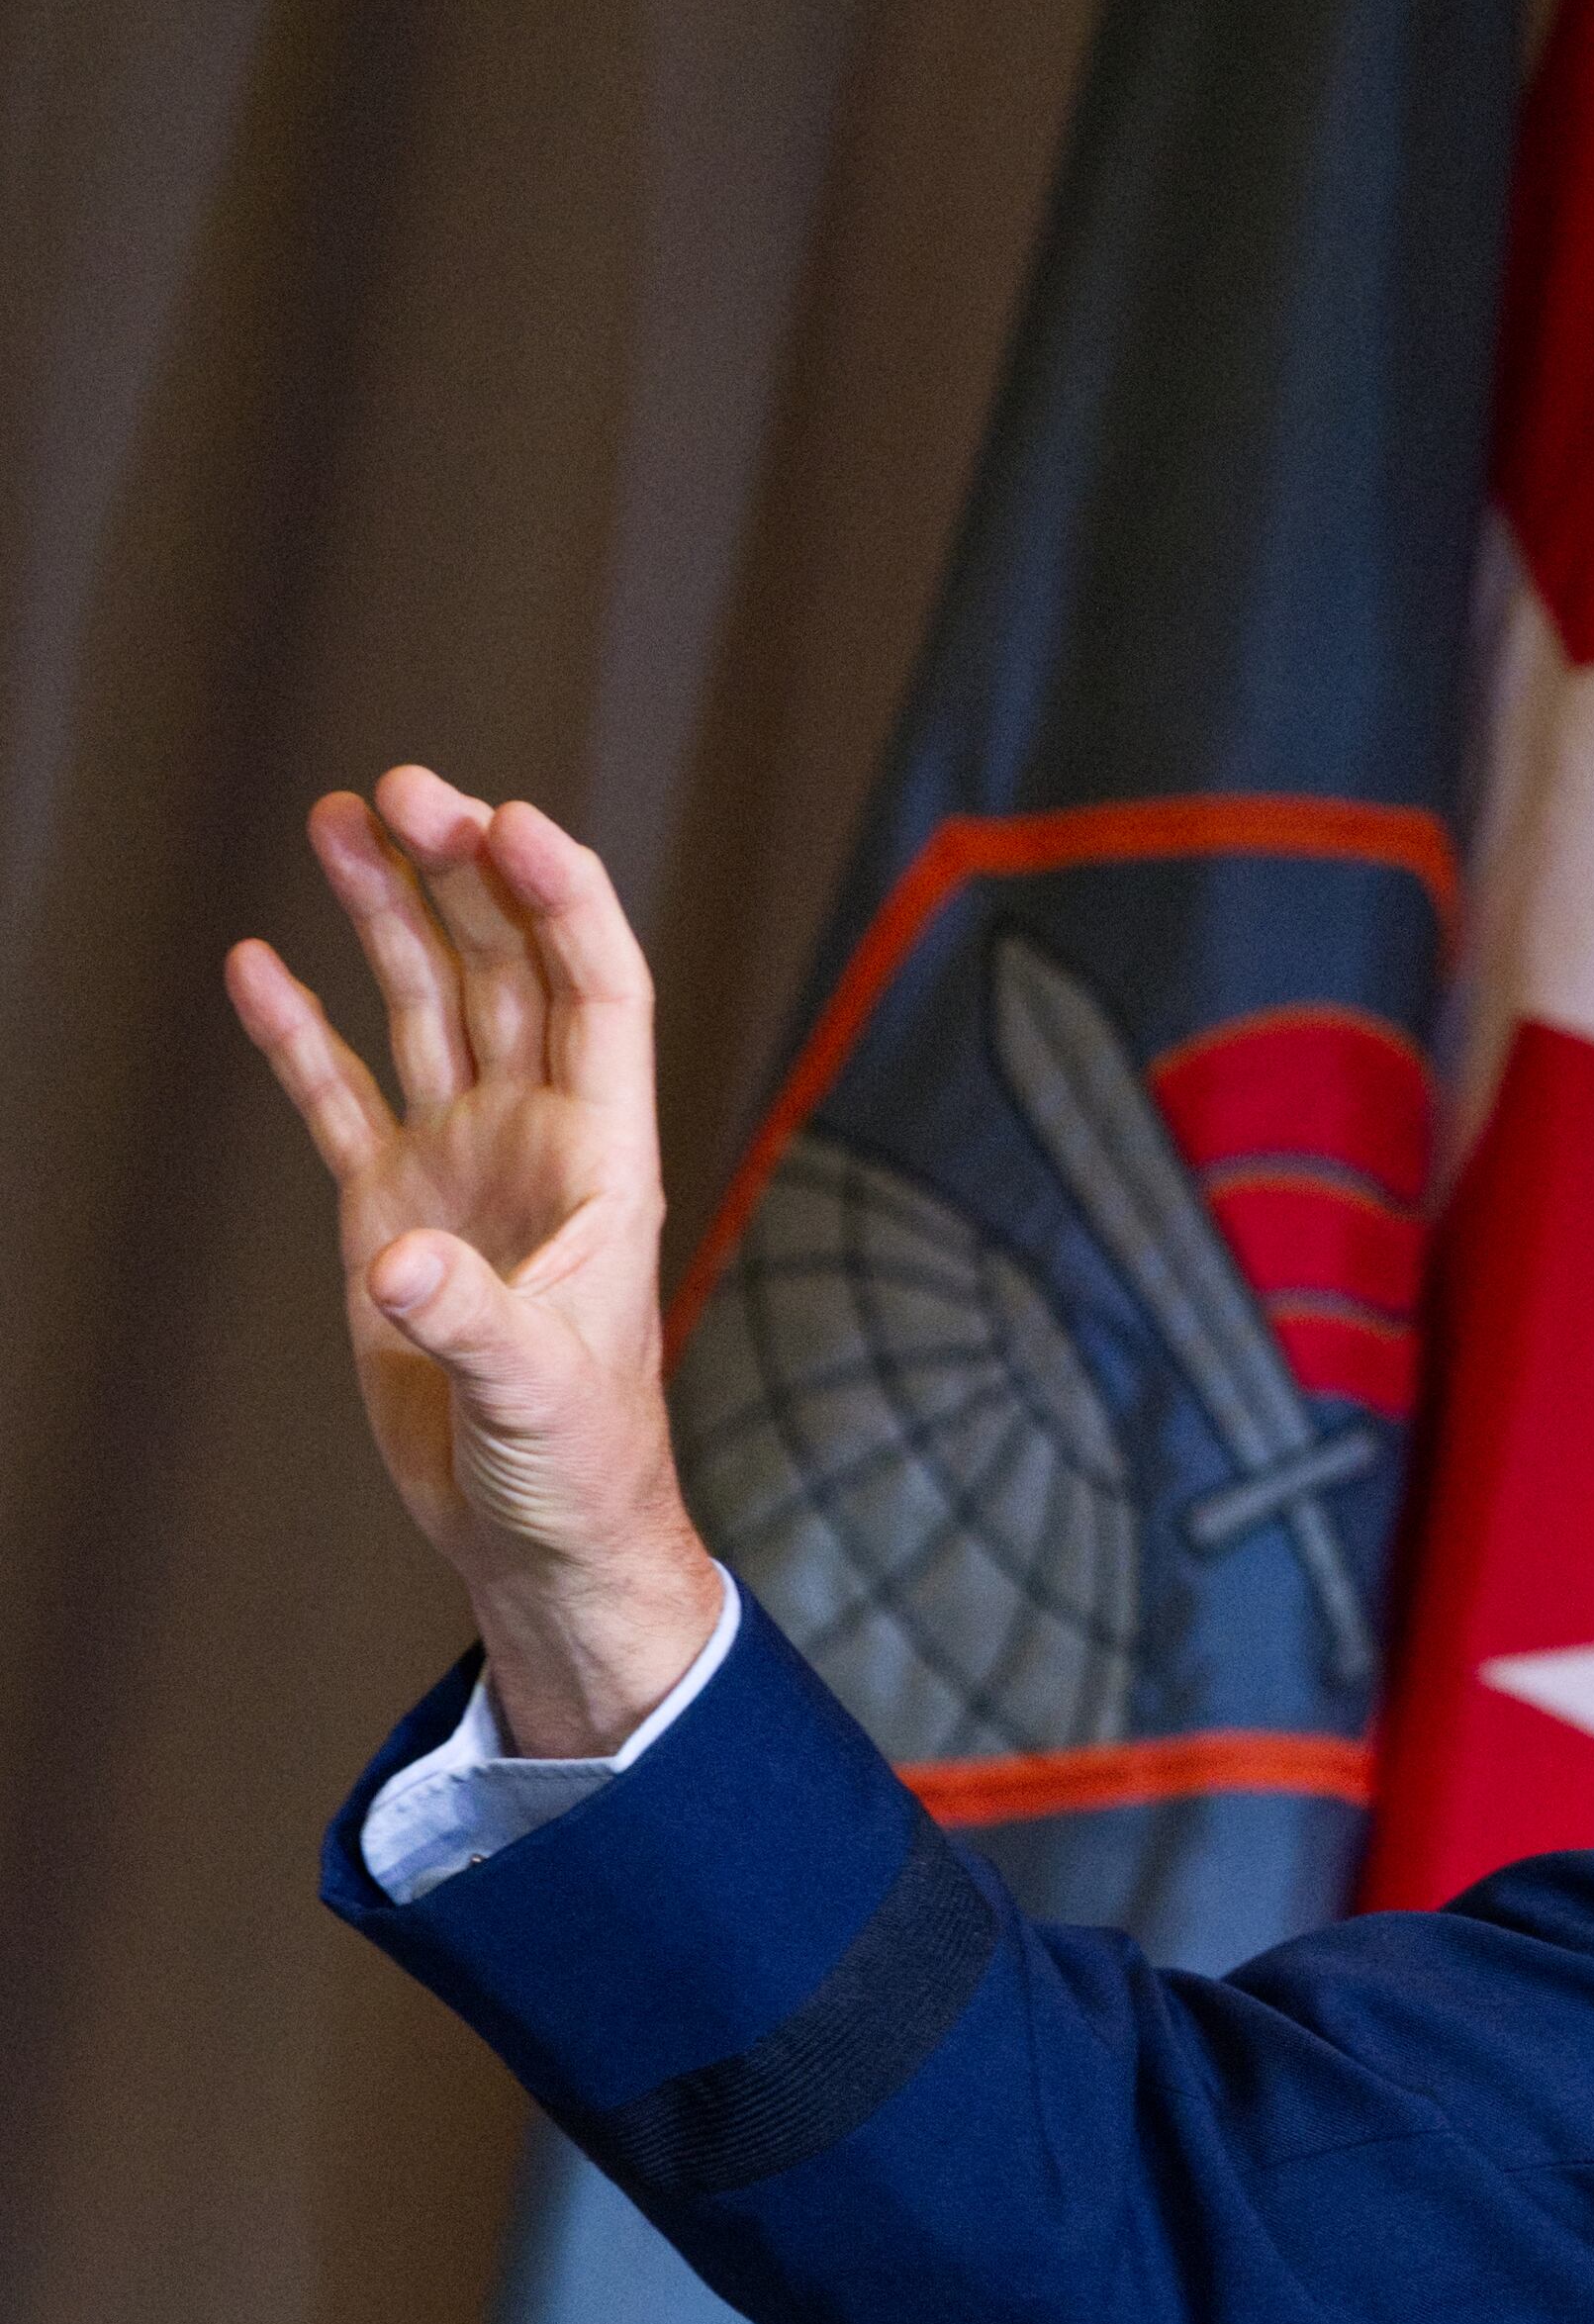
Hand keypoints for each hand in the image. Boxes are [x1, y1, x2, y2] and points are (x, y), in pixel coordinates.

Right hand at [231, 769, 718, 1755]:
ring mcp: (461, 1165)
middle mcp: (536, 1138)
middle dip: (462, 873)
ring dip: (391, 913)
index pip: (595, 989)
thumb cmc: (577, 1467)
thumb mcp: (536, 1396)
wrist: (540, 1534)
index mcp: (604, 1157)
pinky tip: (260, 960)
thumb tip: (402, 1261)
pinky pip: (342, 1093)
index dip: (561, 899)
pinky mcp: (391, 1211)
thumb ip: (472, 1324)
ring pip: (426, 1005)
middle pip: (505, 968)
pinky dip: (301, 1031)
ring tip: (343, 817)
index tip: (506, 820)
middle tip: (401, 789)